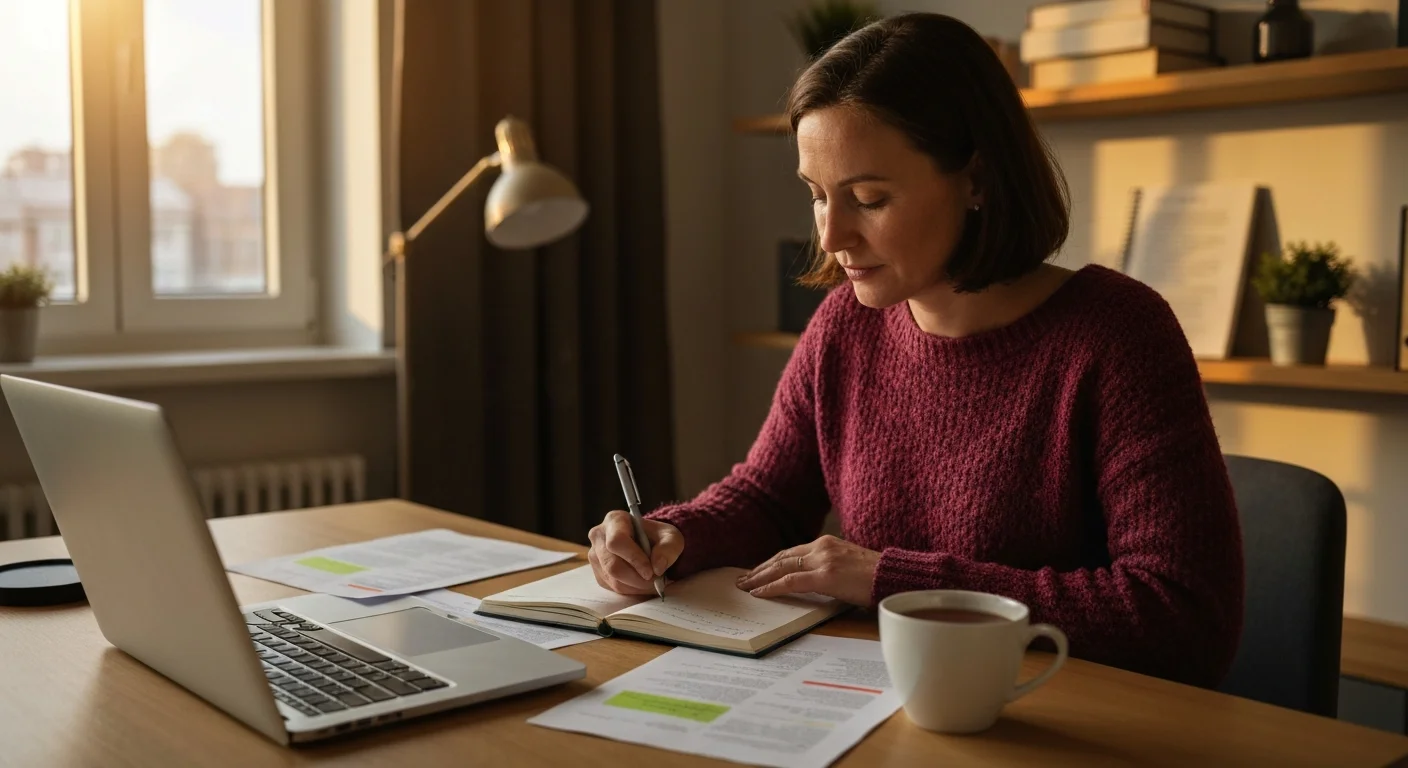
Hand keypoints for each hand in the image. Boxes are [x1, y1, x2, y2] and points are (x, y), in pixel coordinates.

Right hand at [587, 510, 683, 594]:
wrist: (650, 545)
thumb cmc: (658, 538)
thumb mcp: (672, 537)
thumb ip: (668, 549)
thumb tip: (657, 567)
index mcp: (615, 520)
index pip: (617, 541)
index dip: (634, 559)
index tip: (651, 571)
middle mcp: (599, 536)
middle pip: (612, 565)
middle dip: (637, 578)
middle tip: (655, 580)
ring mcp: (595, 556)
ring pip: (613, 579)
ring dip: (636, 586)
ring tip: (652, 582)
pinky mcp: (598, 573)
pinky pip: (613, 587)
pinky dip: (631, 590)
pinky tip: (642, 583)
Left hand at [735, 535, 880, 605]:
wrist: (897, 577)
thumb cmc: (877, 577)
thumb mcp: (849, 566)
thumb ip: (830, 568)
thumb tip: (812, 581)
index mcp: (827, 543)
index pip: (791, 553)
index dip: (771, 562)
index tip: (756, 571)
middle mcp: (822, 547)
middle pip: (782, 557)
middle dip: (760, 569)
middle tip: (742, 579)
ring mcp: (824, 560)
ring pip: (781, 567)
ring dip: (760, 577)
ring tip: (745, 586)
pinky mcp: (826, 576)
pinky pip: (791, 581)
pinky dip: (772, 587)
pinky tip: (760, 593)